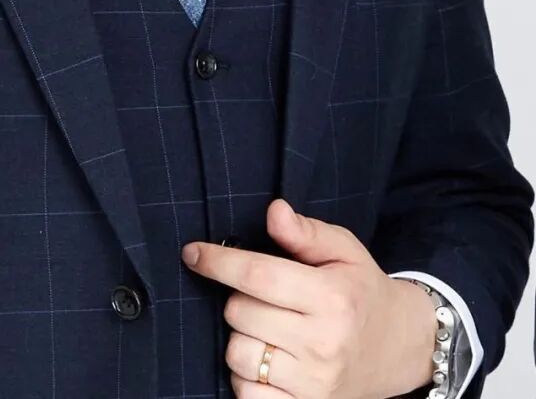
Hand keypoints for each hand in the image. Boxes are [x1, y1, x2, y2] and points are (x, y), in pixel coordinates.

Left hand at [181, 198, 438, 397]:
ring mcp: (314, 383)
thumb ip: (306, 232)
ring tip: (265, 327)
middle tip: (260, 295)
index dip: (218, 262)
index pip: (258, 275)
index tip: (193, 253)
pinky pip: (247, 393)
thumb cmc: (362, 290)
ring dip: (240, 336)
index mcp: (331, 298)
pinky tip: (265, 358)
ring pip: (237, 354)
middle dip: (237, 297)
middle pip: (239, 312)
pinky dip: (245, 376)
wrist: (399, 348)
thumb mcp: (344, 250)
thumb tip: (273, 211)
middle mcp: (322, 343)